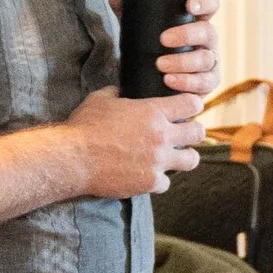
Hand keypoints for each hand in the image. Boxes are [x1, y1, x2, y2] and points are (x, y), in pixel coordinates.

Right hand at [69, 82, 203, 196]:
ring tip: (175, 157)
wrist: (73, 158)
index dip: (192, 105)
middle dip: (193, 132)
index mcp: (153, 112)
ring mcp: (158, 161)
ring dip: (184, 158)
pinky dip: (158, 180)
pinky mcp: (150, 182)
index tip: (187, 109)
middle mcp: (162, 136)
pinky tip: (148, 175)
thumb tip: (119, 90)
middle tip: (183, 134)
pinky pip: (166, 182)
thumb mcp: (100, 100)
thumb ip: (115, 93)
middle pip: (199, 133)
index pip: (192, 104)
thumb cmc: (84, 127)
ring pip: (192, 160)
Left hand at [104, 0, 221, 107]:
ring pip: (205, 59)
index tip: (189, 6)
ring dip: (183, 62)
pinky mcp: (207, 84)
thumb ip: (125, 4)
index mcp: (195, 20)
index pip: (210, 5)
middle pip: (208, 32)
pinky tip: (169, 81)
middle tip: (163, 40)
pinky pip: (204, 84)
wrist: (147, 78)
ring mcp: (209, 62)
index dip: (205, 2)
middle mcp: (207, 39)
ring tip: (160, 65)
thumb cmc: (148, 44)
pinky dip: (186, 82)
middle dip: (187, 35)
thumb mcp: (136, 24)